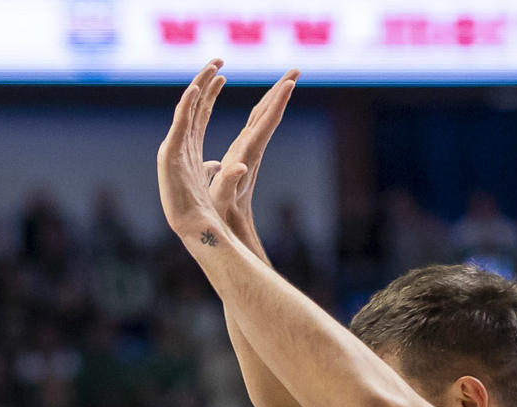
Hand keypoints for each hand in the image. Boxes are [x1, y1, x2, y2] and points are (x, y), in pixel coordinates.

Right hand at [157, 61, 230, 243]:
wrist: (194, 228)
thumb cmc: (199, 210)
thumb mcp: (207, 182)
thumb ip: (209, 169)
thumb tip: (215, 165)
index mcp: (189, 148)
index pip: (200, 113)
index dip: (210, 93)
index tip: (222, 75)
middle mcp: (179, 144)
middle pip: (193, 105)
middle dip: (205, 80)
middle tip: (219, 60)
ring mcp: (174, 149)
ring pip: (186, 110)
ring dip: (199, 86)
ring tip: (212, 68)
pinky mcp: (171, 157)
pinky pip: (180, 126)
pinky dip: (186, 106)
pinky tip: (196, 89)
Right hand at [206, 69, 297, 250]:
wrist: (230, 228)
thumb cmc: (221, 213)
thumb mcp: (221, 197)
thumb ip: (227, 181)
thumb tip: (239, 166)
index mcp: (248, 155)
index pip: (267, 124)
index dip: (278, 102)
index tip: (290, 82)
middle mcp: (252, 150)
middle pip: (270, 115)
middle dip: (282, 91)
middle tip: (296, 68)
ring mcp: (249, 152)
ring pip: (264, 118)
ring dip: (275, 97)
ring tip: (287, 78)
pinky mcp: (243, 154)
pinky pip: (256, 126)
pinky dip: (262, 109)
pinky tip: (265, 103)